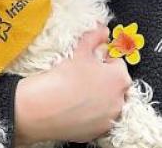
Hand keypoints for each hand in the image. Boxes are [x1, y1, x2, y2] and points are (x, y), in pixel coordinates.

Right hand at [14, 25, 130, 144]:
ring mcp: (109, 119)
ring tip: (77, 90)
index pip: (117, 62)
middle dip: (102, 78)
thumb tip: (103, 28)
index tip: (90, 60)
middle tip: (82, 74)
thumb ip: (95, 36)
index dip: (102, 59)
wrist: (42, 108)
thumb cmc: (63, 78)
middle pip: (114, 84)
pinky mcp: (97, 132)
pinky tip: (74, 105)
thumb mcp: (81, 50)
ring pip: (107, 102)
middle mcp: (119, 100)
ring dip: (97, 96)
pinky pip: (97, 119)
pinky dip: (89, 113)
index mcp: (119, 78)